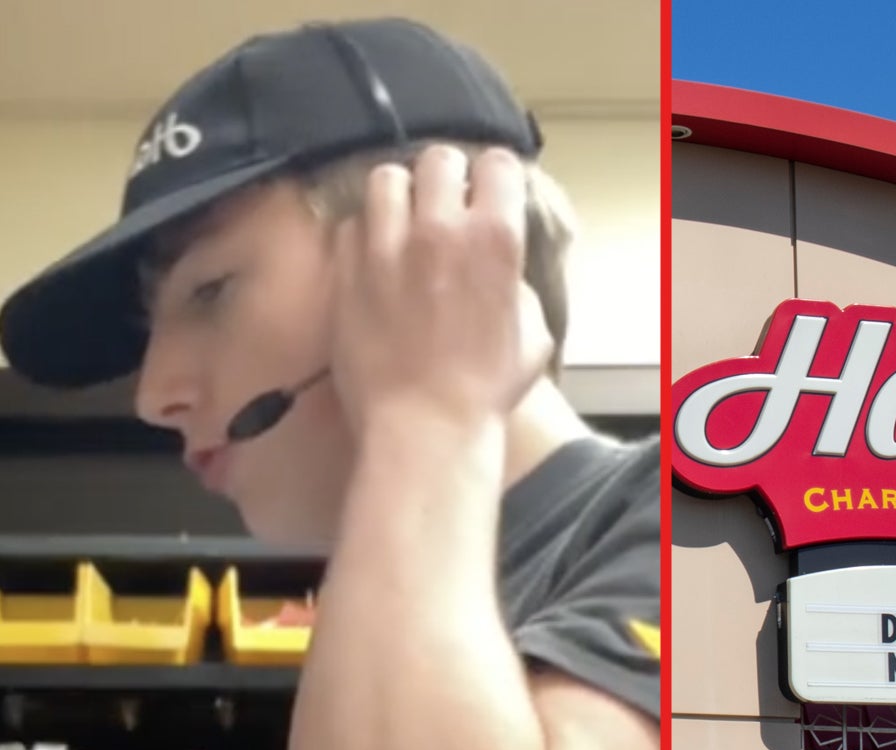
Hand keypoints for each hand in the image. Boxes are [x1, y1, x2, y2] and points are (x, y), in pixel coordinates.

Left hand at [328, 144, 552, 433]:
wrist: (424, 425)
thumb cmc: (486, 389)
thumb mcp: (531, 333)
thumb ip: (516, 284)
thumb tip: (502, 270)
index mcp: (495, 240)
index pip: (497, 164)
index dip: (496, 176)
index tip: (492, 192)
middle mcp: (439, 229)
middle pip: (437, 159)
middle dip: (446, 176)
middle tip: (446, 201)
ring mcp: (386, 245)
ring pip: (385, 178)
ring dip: (399, 193)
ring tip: (404, 218)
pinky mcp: (346, 267)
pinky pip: (351, 223)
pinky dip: (365, 231)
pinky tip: (375, 255)